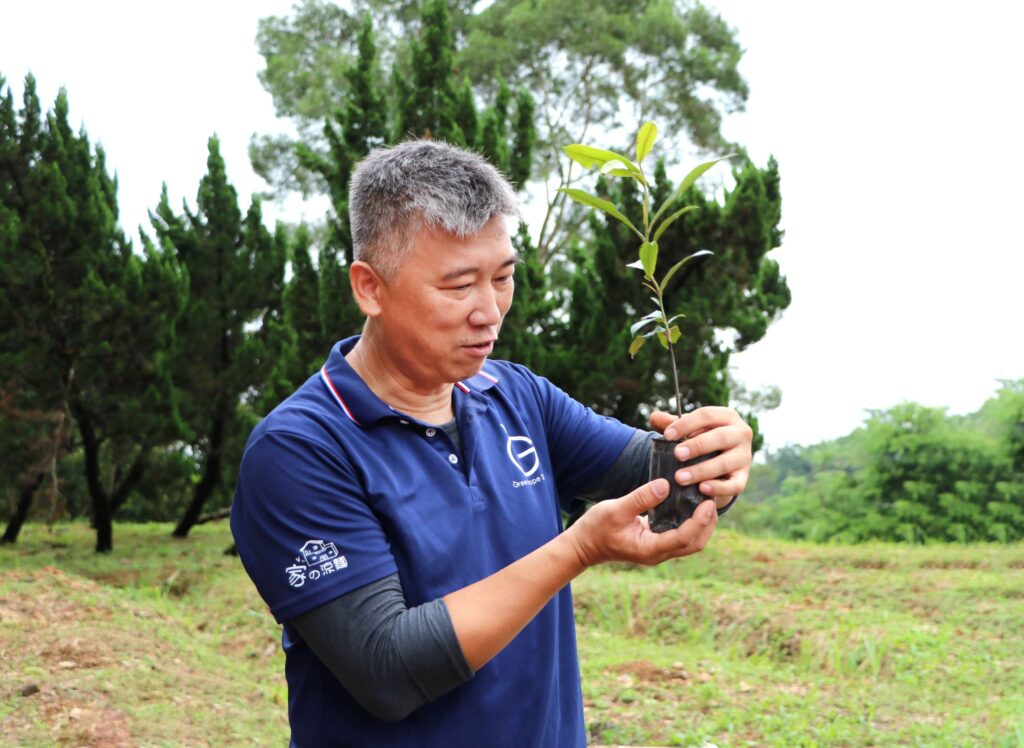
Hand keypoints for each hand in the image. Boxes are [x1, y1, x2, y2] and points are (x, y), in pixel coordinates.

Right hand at [566, 479, 717, 567]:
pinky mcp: (656, 542)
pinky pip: (682, 536)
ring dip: (703, 524)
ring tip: (706, 499)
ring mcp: (658, 550)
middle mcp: (657, 553)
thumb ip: (640, 498)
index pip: (684, 538)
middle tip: (712, 498)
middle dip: (708, 523)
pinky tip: (691, 504)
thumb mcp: (615, 509)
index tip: (708, 502)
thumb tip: (665, 485)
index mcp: (649, 549)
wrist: (583, 546)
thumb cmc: (595, 528)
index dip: (700, 521)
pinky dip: (692, 522)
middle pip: (695, 544)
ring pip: (691, 542)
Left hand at [649, 407, 752, 507]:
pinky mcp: (743, 478)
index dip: (686, 424)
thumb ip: (670, 423)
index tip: (667, 435)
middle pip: (720, 437)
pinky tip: (702, 489)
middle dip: (697, 446)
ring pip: (724, 463)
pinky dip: (718, 488)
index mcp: (726, 416)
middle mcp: (740, 434)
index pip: (707, 415)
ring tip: (680, 478)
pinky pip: (734, 485)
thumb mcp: (688, 429)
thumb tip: (654, 416)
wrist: (720, 462)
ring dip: (701, 470)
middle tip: (677, 454)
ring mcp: (744, 457)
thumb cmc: (701, 439)